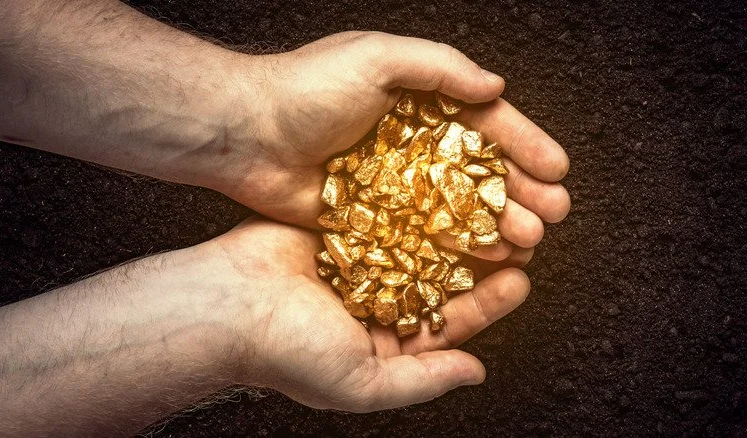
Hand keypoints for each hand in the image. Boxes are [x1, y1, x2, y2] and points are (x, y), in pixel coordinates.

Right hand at [213, 216, 532, 411]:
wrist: (226, 301)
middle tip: (519, 239)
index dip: (486, 304)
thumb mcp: (362, 382)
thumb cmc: (286, 351)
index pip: (448, 323)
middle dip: (479, 261)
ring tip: (491, 210)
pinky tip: (443, 190)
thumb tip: (475, 374)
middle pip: (439, 278)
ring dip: (454, 229)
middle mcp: (373, 300)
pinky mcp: (339, 226)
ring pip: (418, 242)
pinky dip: (414, 205)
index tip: (520, 281)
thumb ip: (422, 378)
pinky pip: (385, 214)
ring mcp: (357, 260)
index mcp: (381, 342)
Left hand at [220, 31, 570, 260]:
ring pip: (458, 207)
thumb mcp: (376, 57)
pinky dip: (455, 246)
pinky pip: (423, 234)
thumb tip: (496, 88)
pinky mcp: (373, 217)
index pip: (485, 123)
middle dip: (521, 191)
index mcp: (419, 101)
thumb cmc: (305, 88)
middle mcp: (412, 143)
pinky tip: (484, 258)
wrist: (244, 133)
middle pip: (479, 170)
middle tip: (554, 215)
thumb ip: (440, 68)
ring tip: (529, 241)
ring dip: (497, 223)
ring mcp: (394, 184)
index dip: (525, 144)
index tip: (557, 169)